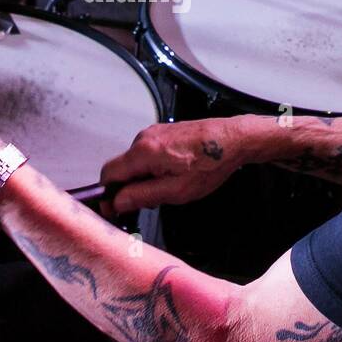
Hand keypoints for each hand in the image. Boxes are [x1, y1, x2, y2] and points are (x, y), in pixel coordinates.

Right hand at [97, 118, 252, 215]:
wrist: (233, 139)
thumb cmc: (211, 163)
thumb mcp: (176, 191)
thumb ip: (142, 196)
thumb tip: (118, 202)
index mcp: (143, 152)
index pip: (108, 174)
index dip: (108, 196)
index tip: (112, 210)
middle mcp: (143, 138)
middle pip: (120, 168)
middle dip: (127, 189)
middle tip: (145, 204)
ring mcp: (153, 133)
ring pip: (133, 162)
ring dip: (141, 179)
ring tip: (166, 188)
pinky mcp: (162, 132)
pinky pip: (146, 154)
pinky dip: (150, 168)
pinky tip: (171, 176)